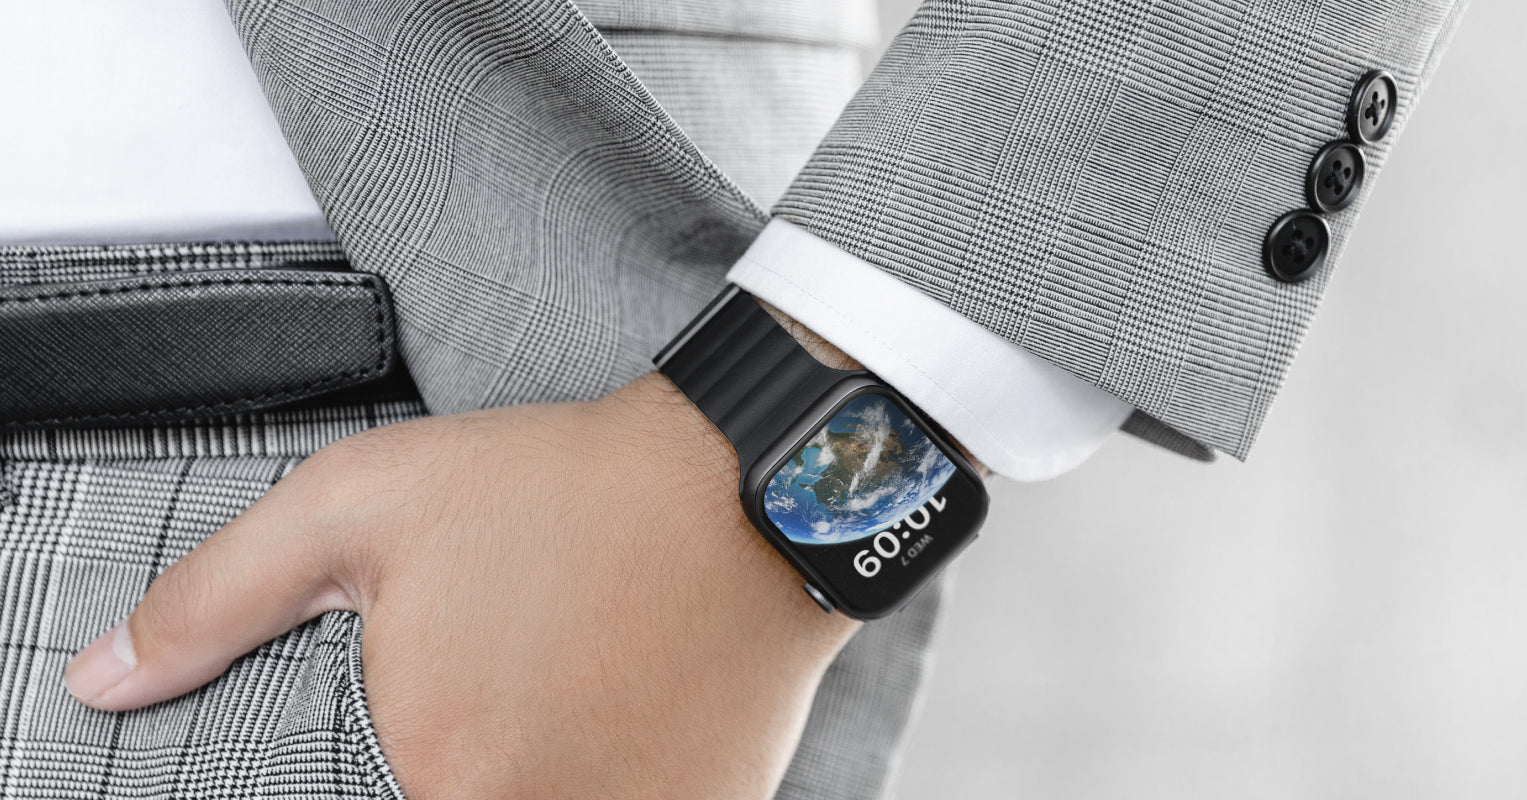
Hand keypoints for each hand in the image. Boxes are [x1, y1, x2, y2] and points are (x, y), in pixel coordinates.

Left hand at [61, 371, 859, 798]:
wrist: (752, 482)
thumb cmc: (562, 489)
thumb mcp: (362, 506)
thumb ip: (216, 601)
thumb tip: (105, 680)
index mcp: (444, 780)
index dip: (419, 750)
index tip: (451, 707)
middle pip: (469, 797)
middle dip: (482, 750)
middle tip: (523, 674)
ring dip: (548, 760)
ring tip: (574, 679)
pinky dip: (613, 771)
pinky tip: (625, 701)